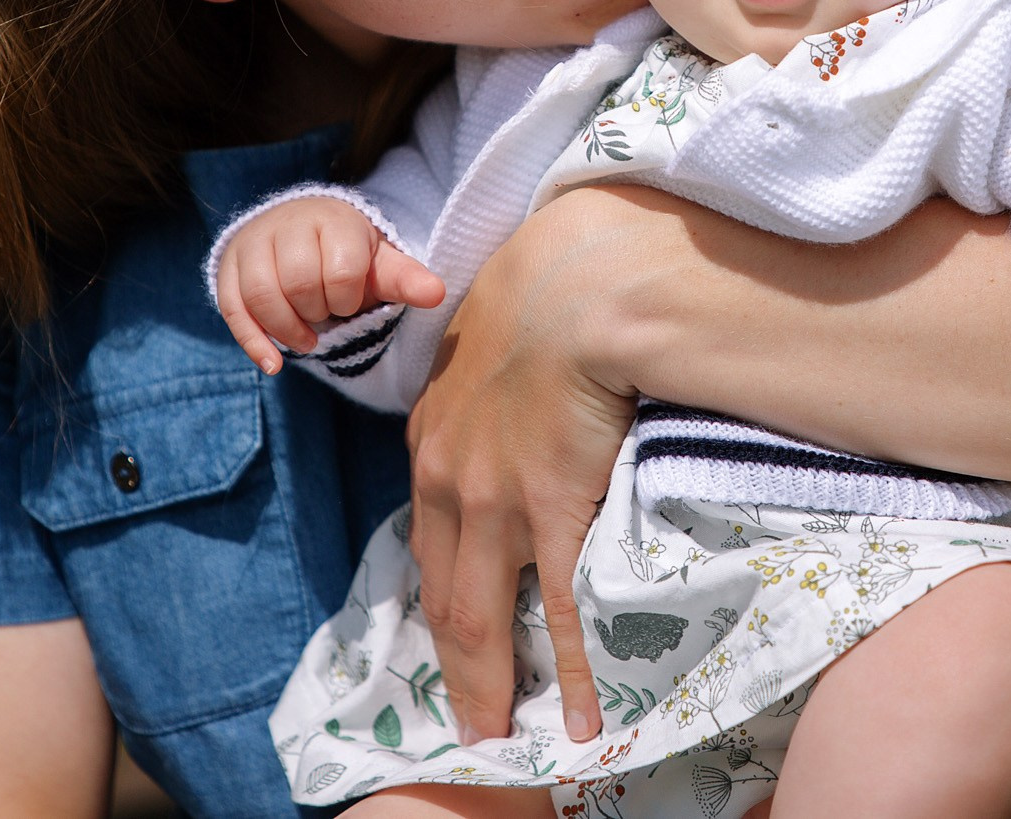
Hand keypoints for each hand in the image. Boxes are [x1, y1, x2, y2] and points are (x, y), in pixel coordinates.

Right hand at [213, 197, 443, 374]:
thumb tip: (438, 293)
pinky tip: (274, 366)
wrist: (299, 228)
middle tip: (327, 314)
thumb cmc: (346, 253)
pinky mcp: (227, 268)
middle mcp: (288, 225)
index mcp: (334, 220)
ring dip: (286, 330)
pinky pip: (232, 308)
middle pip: (299, 284)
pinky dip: (253, 342)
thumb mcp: (379, 262)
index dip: (348, 300)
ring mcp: (253, 244)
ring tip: (307, 340)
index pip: (341, 272)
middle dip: (318, 313)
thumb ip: (406, 279)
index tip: (350, 300)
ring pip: (261, 295)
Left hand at [403, 188, 659, 747]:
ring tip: (507, 730)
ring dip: (494, 682)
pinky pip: (562, 609)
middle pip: (445, 598)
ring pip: (486, 617)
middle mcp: (448, 483)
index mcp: (432, 442)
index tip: (455, 637)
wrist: (575, 280)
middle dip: (455, 665)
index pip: (430, 543)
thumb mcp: (489, 341)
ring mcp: (493, 503)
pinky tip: (580, 711)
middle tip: (471, 717)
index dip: (442, 599)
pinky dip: (571, 669)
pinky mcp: (548, 510)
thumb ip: (492, 388)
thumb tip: (523, 404)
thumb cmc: (544, 290)